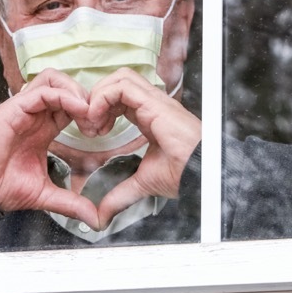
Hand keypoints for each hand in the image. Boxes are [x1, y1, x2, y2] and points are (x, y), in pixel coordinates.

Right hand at [0, 69, 100, 229]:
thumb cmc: (2, 186)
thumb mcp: (45, 195)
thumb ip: (71, 203)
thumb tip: (94, 219)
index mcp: (44, 129)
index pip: (71, 106)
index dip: (88, 112)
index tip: (99, 131)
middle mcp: (36, 115)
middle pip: (65, 86)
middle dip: (86, 97)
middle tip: (96, 120)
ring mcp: (26, 109)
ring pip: (55, 79)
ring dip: (75, 90)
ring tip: (87, 111)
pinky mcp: (17, 106)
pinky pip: (44, 89)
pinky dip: (65, 95)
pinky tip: (78, 109)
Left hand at [86, 68, 201, 229]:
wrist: (202, 174)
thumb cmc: (185, 174)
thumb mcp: (143, 184)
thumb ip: (120, 195)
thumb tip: (102, 215)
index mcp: (150, 117)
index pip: (120, 97)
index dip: (102, 109)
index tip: (94, 133)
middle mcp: (152, 105)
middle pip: (118, 81)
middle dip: (97, 98)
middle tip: (89, 125)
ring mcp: (154, 101)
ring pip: (120, 77)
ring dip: (99, 96)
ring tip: (93, 121)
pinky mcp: (154, 103)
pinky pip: (123, 86)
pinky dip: (103, 98)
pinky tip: (98, 119)